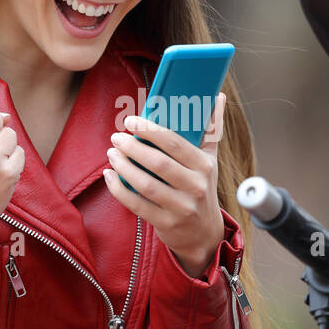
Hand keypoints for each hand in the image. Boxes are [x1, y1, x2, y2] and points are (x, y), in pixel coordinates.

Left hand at [103, 93, 226, 278]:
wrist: (204, 233)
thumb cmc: (202, 187)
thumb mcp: (210, 159)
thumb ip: (211, 129)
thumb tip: (218, 96)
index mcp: (204, 166)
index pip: (174, 143)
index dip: (149, 130)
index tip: (131, 121)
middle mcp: (195, 187)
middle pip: (157, 163)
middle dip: (132, 147)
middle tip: (116, 137)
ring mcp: (181, 207)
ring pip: (145, 184)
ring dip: (123, 167)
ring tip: (112, 153)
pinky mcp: (166, 223)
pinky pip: (136, 204)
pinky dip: (119, 189)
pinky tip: (109, 176)